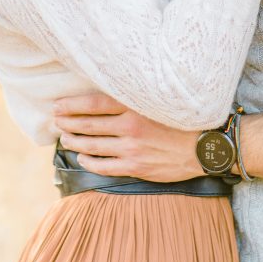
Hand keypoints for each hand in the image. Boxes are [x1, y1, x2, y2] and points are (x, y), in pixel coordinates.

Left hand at [53, 93, 200, 181]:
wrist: (206, 145)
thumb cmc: (182, 118)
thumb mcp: (157, 100)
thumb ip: (132, 98)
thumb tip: (107, 94)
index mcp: (135, 105)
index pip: (93, 103)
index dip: (71, 105)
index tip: (57, 105)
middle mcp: (130, 126)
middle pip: (88, 124)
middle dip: (68, 122)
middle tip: (55, 120)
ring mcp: (132, 148)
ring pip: (93, 145)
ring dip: (74, 141)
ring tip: (64, 137)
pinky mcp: (136, 167)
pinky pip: (104, 166)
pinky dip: (89, 161)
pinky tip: (81, 156)